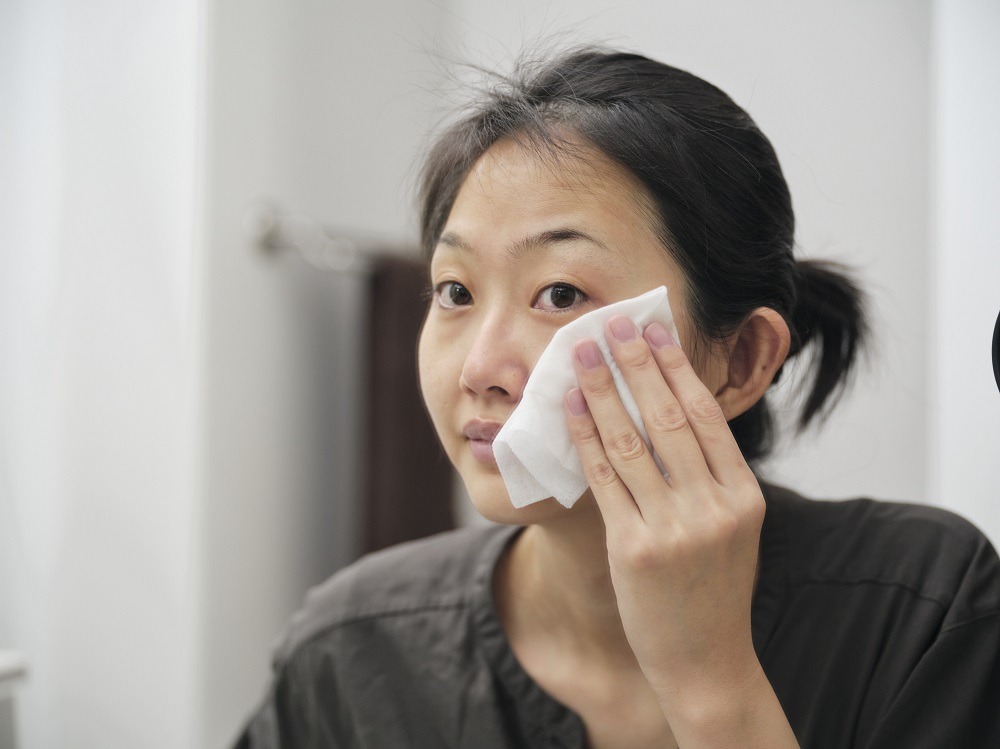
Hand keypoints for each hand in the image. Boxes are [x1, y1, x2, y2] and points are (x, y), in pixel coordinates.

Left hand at [565, 315, 793, 744]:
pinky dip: (584, 437)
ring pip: (631, 441)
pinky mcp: (635, 550)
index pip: (707, 417)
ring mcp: (675, 529)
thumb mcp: (732, 530)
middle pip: (669, 418)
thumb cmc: (713, 590)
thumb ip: (712, 478)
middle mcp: (715, 507)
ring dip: (601, 390)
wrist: (706, 663)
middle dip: (635, 364)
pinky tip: (569, 408)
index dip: (677, 368)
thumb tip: (674, 412)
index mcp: (745, 496)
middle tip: (611, 323)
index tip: (654, 330)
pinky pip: (604, 480)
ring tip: (580, 354)